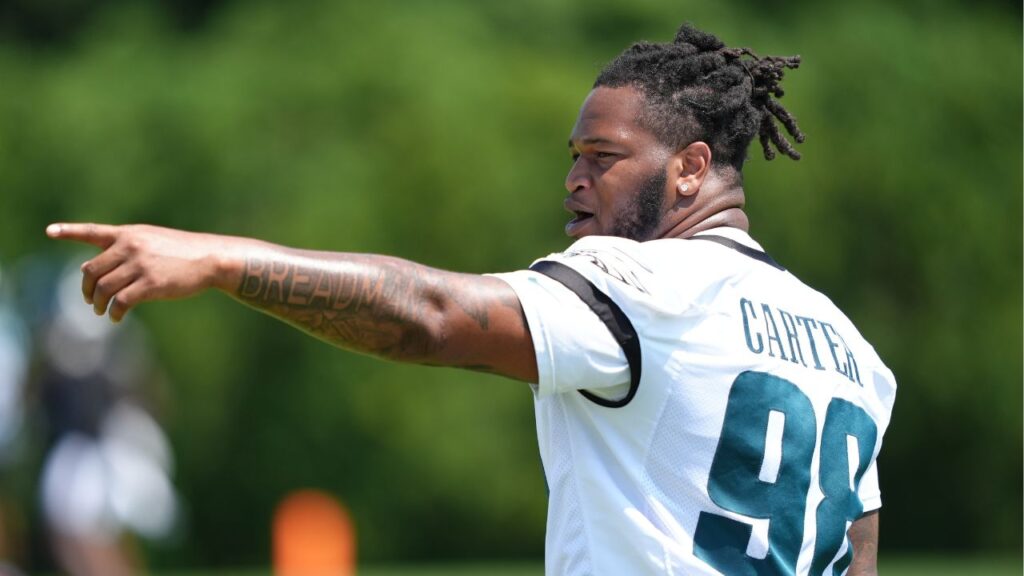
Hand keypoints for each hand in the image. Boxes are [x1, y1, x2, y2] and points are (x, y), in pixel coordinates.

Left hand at [46, 223, 233, 321]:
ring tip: (101, 311)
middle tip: (88, 300)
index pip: (93, 231)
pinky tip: (116, 317)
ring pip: (103, 288)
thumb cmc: (182, 251)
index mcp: (129, 234)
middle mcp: (130, 247)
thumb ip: (124, 249)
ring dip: (97, 303)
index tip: (49, 231)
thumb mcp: (152, 240)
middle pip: (91, 270)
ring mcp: (140, 266)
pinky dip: (114, 312)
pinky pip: (121, 302)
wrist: (209, 258)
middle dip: (86, 288)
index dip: (70, 231)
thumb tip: (91, 267)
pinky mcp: (150, 284)